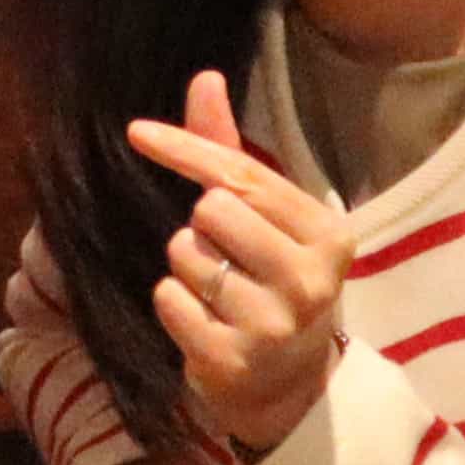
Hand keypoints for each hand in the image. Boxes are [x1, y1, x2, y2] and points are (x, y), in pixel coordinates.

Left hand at [122, 72, 350, 458]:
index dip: (186, 150)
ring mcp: (274, 325)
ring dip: (186, 268)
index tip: (136, 132)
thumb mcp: (267, 220)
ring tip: (218, 294)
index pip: (242, 176)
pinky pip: (168, 299)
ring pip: (185, 255)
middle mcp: (310, 279)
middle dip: (201, 228)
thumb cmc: (272, 284)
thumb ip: (230, 152)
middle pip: (211, 211)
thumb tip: (205, 78)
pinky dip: (172, 304)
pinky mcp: (233, 360)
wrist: (288, 387)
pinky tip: (204, 322)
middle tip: (226, 258)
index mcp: (328, 233)